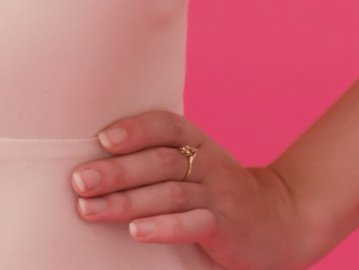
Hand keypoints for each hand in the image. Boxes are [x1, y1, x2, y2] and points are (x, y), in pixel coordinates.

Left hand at [71, 111, 322, 269]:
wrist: (280, 222)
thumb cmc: (220, 193)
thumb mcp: (196, 168)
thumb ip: (159, 162)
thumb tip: (97, 162)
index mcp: (197, 142)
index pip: (164, 125)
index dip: (133, 129)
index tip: (101, 139)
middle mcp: (207, 162)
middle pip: (157, 161)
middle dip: (114, 171)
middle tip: (78, 181)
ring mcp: (217, 193)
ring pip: (168, 193)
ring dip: (126, 201)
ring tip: (91, 209)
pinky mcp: (225, 225)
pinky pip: (192, 223)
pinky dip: (163, 227)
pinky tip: (136, 232)